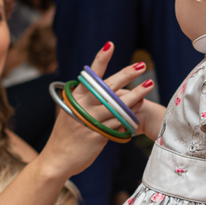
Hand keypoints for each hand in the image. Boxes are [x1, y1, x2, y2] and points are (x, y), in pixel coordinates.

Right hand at [39, 43, 153, 176]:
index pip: (90, 75)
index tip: (110, 44)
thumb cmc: (66, 137)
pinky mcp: (96, 135)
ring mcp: (89, 121)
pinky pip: (117, 124)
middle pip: (107, 86)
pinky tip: (139, 113)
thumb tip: (102, 94)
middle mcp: (81, 107)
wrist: (56, 160)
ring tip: (149, 85)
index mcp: (75, 98)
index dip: (100, 59)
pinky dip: (129, 118)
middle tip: (141, 65)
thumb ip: (84, 104)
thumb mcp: (70, 115)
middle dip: (126, 74)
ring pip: (117, 105)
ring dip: (135, 95)